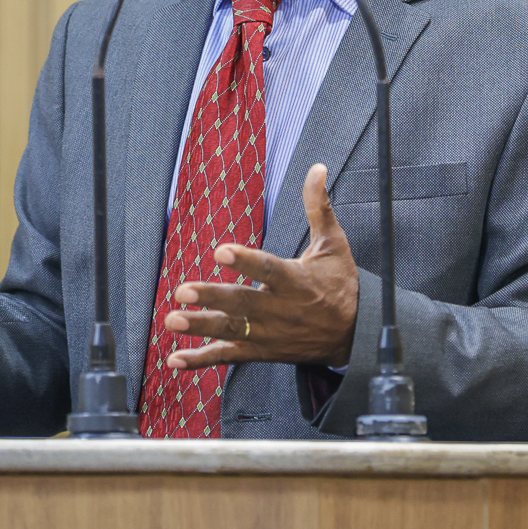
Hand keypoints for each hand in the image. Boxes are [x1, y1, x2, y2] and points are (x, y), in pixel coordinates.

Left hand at [164, 163, 357, 369]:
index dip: (245, 261)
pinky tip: (175, 360)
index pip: (269, 270)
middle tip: (183, 290)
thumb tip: (317, 169)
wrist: (355, 334)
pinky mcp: (262, 351)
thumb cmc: (341, 284)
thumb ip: (319, 207)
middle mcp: (281, 310)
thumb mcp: (334, 244)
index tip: (221, 251)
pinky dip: (202, 360)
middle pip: (243, 304)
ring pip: (231, 331)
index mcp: (297, 281)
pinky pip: (229, 356)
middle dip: (212, 298)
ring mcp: (269, 334)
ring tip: (172, 320)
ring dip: (200, 326)